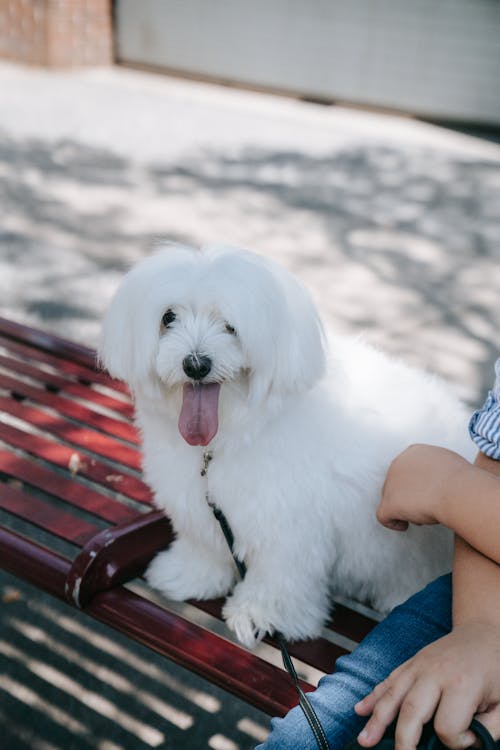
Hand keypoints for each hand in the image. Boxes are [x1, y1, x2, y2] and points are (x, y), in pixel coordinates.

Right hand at [354, 622, 499, 749]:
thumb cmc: (496, 668)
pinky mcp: (412, 662)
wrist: (484, 631)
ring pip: (392, 694)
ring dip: (377, 719)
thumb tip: (467, 743)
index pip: (447, 726)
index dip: (457, 742)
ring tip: (364, 741)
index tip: (470, 739)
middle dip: (404, 742)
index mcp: (462, 684)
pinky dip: (374, 695)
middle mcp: (435, 673)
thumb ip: (489, 729)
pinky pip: (390, 680)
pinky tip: (361, 710)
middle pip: (411, 712)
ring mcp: (419, 665)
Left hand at [377, 445, 468, 530]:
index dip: (415, 483)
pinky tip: (405, 526)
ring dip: (404, 509)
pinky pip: (383, 516)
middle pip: (396, 484)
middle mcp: (397, 464)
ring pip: (390, 499)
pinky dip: (393, 523)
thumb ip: (436, 468)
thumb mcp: (449, 463)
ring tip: (421, 517)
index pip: (407, 469)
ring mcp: (391, 483)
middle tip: (425, 508)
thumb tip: (437, 478)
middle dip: (409, 497)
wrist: (457, 491)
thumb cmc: (460, 480)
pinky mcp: (390, 503)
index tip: (427, 493)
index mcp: (413, 453)